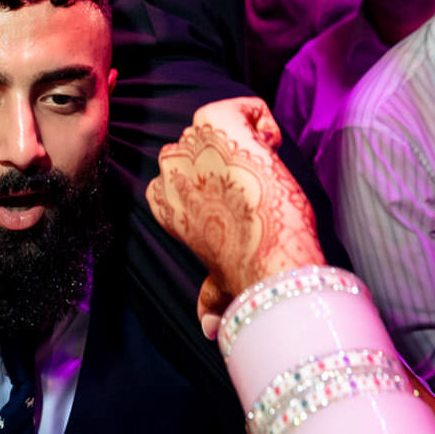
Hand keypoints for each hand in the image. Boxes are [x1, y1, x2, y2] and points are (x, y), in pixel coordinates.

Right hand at [146, 98, 325, 338]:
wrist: (266, 255)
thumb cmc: (247, 269)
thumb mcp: (219, 282)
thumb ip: (210, 293)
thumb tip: (208, 328)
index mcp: (161, 201)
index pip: (180, 174)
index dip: (211, 183)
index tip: (236, 206)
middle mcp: (168, 169)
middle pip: (198, 146)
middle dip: (225, 160)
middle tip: (254, 190)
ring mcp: (190, 142)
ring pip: (220, 125)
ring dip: (248, 139)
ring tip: (267, 171)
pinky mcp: (214, 120)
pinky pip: (245, 104)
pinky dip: (264, 120)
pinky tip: (273, 146)